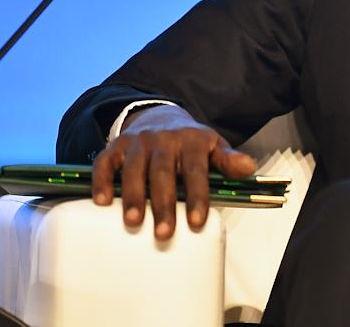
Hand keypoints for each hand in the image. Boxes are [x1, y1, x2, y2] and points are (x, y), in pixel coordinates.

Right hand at [91, 104, 255, 239]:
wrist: (160, 117)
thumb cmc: (190, 143)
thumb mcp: (214, 147)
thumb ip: (228, 161)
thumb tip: (249, 168)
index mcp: (192, 140)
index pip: (196, 169)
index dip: (197, 195)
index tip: (197, 222)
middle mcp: (163, 139)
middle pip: (163, 172)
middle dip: (164, 203)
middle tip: (164, 233)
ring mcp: (137, 142)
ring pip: (133, 169)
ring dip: (132, 196)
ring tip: (133, 222)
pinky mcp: (115, 147)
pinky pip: (104, 163)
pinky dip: (101, 181)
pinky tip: (101, 202)